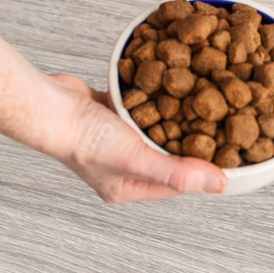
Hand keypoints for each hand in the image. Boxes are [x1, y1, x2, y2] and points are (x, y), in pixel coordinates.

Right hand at [42, 74, 227, 202]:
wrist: (50, 106)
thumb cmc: (84, 139)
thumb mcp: (137, 159)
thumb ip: (177, 172)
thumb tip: (218, 185)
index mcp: (126, 186)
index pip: (175, 182)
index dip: (199, 168)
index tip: (223, 151)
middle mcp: (121, 164)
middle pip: (165, 153)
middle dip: (187, 138)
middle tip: (215, 122)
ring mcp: (114, 138)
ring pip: (153, 127)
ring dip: (170, 115)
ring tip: (196, 102)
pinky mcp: (109, 112)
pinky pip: (139, 106)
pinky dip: (151, 97)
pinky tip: (165, 86)